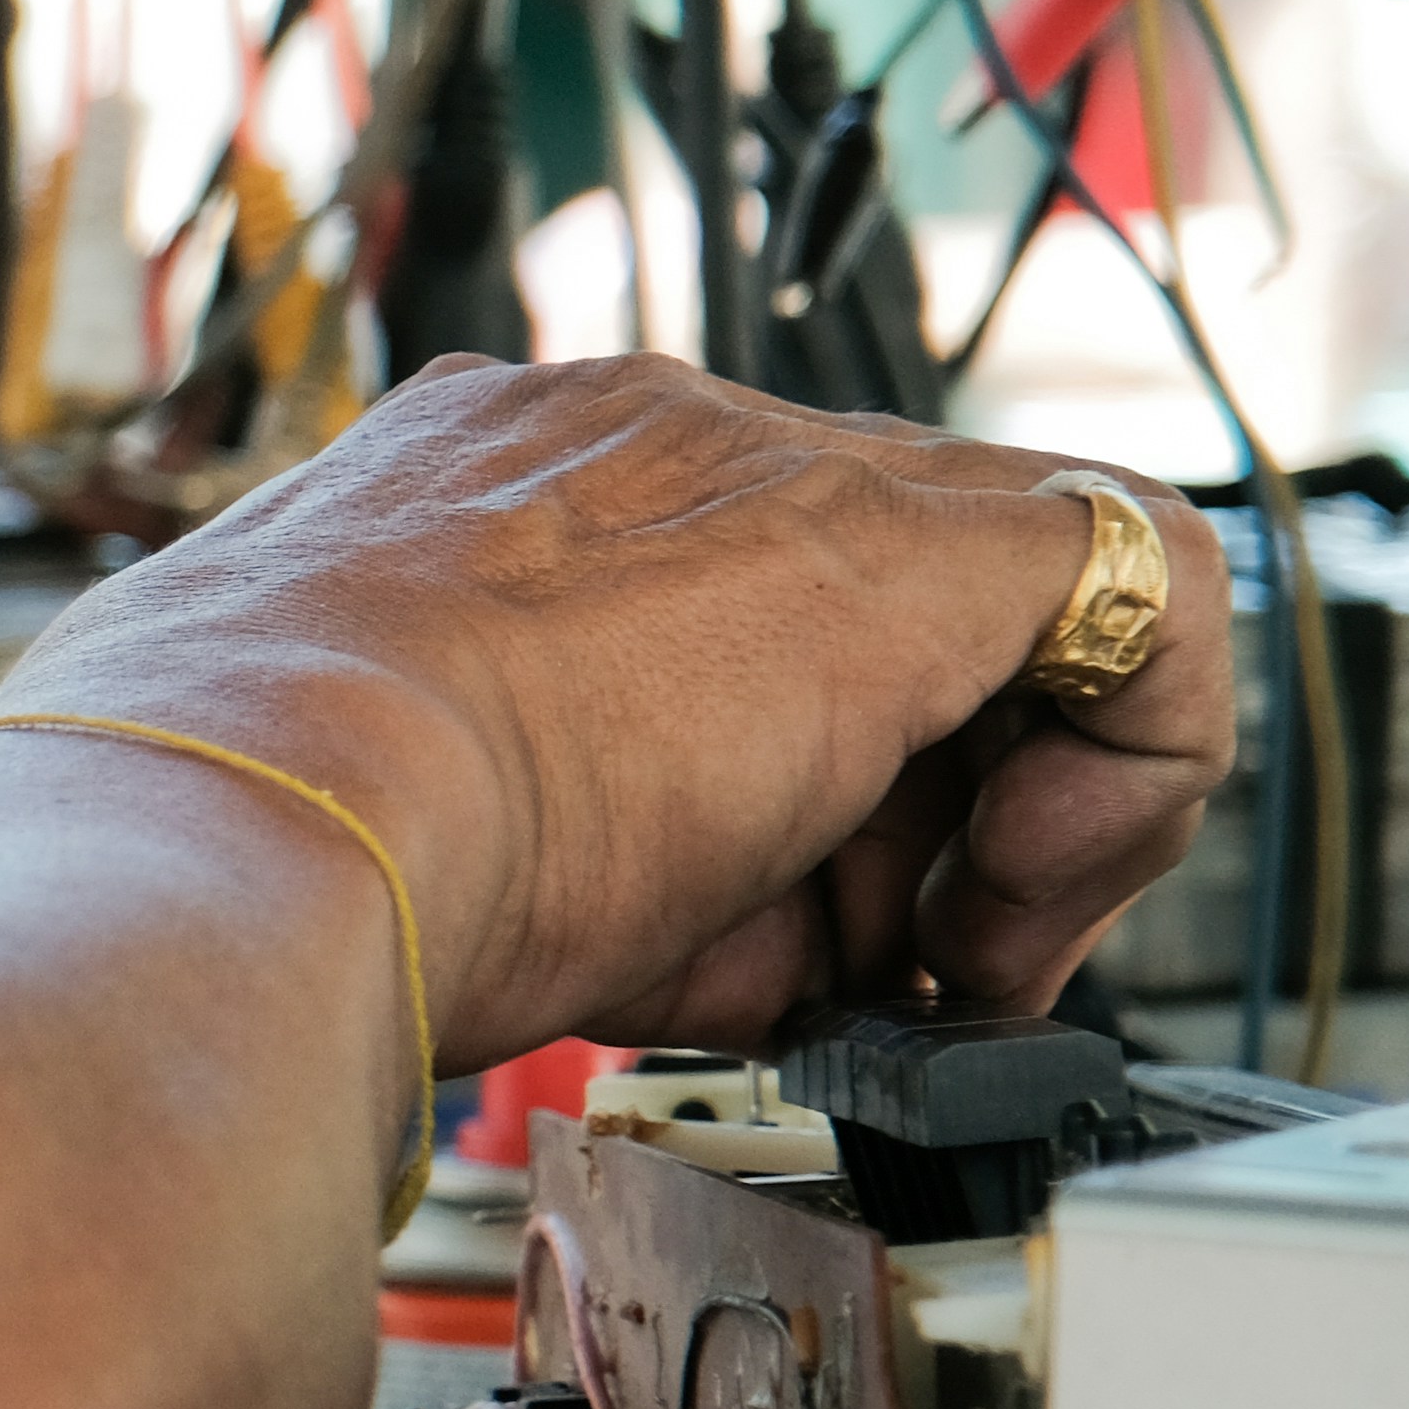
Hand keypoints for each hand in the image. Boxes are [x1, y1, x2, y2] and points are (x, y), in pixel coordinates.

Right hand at [0, 355, 1232, 1066]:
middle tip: (899, 972)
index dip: (818, 782)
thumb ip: (656, 849)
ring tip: (931, 963)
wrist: (263, 817)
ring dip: (1008, 807)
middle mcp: (636, 436)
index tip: (806, 927)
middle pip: (890, 598)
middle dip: (924, 812)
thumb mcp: (479, 830)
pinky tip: (1025, 891)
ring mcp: (757, 459)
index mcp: (495, 487)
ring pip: (1014, 592)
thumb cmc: (302, 859)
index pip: (744, 597)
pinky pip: (1144, 576)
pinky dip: (1134, 754)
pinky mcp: (896, 538)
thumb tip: (798, 954)